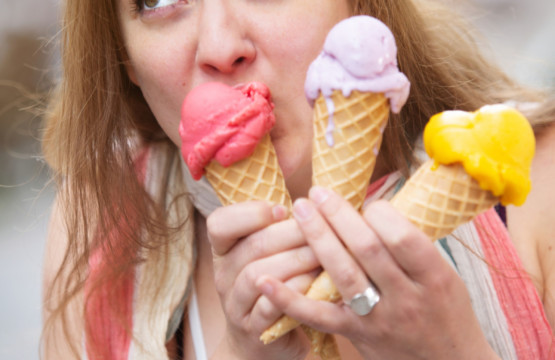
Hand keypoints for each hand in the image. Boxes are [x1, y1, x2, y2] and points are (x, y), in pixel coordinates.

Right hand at [206, 201, 316, 359]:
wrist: (259, 343)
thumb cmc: (273, 287)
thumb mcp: (266, 255)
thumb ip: (278, 226)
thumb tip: (310, 191)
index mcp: (224, 251)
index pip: (219, 223)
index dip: (250, 212)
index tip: (283, 209)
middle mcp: (223, 275)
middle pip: (252, 246)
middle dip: (290, 233)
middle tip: (321, 226)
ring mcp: (235, 304)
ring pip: (258, 275)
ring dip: (295, 261)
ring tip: (323, 254)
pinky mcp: (253, 330)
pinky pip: (270, 307)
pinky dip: (294, 291)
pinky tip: (315, 282)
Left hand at [257, 187, 499, 359]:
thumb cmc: (445, 311)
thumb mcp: (444, 275)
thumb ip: (411, 246)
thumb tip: (371, 206)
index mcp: (434, 277)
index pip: (401, 237)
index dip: (378, 212)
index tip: (366, 202)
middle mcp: (406, 298)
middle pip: (367, 249)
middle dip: (338, 215)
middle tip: (316, 192)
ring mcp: (378, 319)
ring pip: (342, 275)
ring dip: (317, 238)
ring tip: (300, 210)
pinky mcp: (355, 335)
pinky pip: (319, 317)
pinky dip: (289, 299)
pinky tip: (266, 280)